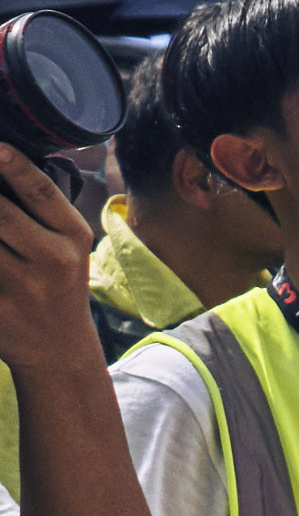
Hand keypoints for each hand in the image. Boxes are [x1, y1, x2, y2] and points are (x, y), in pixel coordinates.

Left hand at [0, 149, 98, 374]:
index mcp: (74, 237)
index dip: (16, 166)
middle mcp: (54, 260)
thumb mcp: (68, 249)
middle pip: (1, 214)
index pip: (41, 193)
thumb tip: (6, 166)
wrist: (58, 349)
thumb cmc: (57, 287)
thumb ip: (42, 214)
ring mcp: (24, 287)